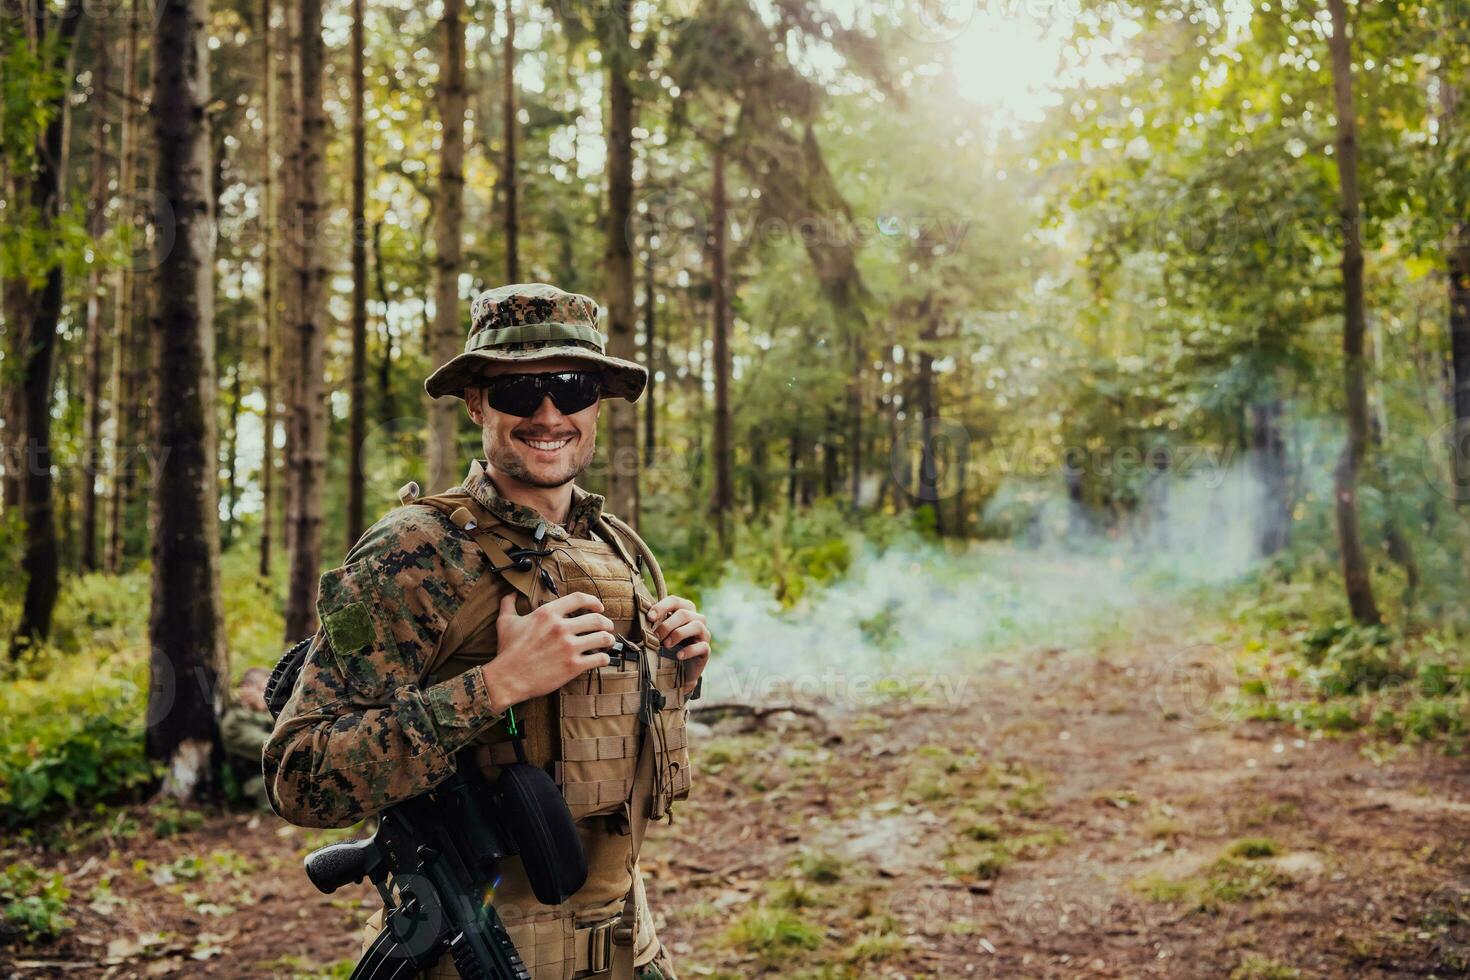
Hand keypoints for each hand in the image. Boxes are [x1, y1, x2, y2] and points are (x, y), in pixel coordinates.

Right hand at [481, 591, 614, 712]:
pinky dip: (604, 658)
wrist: (507, 678)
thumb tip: (510, 593)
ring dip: (609, 639)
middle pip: (596, 619)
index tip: (599, 607)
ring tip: (609, 642)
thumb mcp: (506, 622)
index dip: (594, 601)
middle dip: (606, 623)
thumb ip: (509, 604)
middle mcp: (561, 627)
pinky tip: (603, 658)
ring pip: (602, 638)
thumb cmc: (507, 650)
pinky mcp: (573, 666)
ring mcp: (569, 647)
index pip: (579, 599)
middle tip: (608, 627)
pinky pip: (598, 659)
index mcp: (548, 613)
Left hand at [648, 595, 709, 693]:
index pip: (674, 601)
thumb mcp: (662, 632)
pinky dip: (689, 650)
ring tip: (666, 645)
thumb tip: (643, 617)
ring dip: (678, 634)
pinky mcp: (706, 649)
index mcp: (685, 609)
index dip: (661, 607)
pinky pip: (702, 646)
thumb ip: (656, 623)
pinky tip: (678, 656)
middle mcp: (697, 619)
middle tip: (656, 636)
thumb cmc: (669, 645)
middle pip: (684, 614)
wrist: (681, 668)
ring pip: (696, 626)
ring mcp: (704, 633)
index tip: (649, 617)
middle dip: (667, 625)